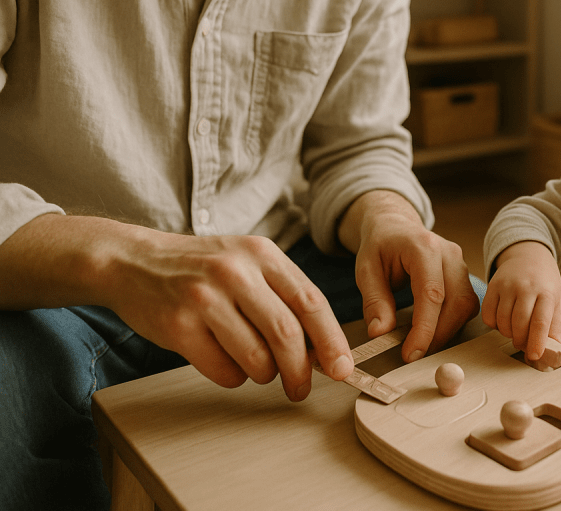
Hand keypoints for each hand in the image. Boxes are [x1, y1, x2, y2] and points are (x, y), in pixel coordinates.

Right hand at [0, 214, 352, 401]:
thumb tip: (324, 349)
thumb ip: (285, 296)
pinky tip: (224, 361)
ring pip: (256, 358)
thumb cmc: (202, 269)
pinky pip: (222, 370)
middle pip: (287, 334)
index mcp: (262, 254)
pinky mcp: (178, 325)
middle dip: (301, 371)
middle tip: (301, 388)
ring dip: (264, 375)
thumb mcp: (248, 263)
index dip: (332, 340)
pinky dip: (232, 377)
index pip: (311, 302)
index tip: (343, 369)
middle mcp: (235, 271)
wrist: (133, 262)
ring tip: (257, 368)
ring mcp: (204, 297)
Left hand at [340, 191, 478, 362]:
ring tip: (421, 345)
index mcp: (424, 247)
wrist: (395, 227)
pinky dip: (452, 323)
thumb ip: (374, 301)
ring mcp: (461, 263)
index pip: (432, 294)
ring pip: (466, 306)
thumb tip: (381, 333)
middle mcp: (450, 253)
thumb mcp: (366, 270)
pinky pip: (467, 305)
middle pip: (456, 302)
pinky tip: (432, 332)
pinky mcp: (464, 275)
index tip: (411, 354)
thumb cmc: (380, 246)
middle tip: (414, 355)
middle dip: (438, 335)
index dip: (424, 329)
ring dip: (447, 331)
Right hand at [481, 241, 560, 361]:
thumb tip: (556, 353)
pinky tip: (503, 321)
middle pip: (519, 324)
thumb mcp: (555, 301)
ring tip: (514, 331)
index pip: (540, 322)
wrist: (528, 255)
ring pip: (502, 321)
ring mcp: (507, 285)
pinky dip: (494, 325)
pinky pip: (488, 314)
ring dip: (507, 333)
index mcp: (546, 292)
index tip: (534, 356)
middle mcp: (526, 287)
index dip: (536, 342)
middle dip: (520, 341)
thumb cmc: (544, 282)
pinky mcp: (492, 285)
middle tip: (523, 344)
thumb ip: (554, 327)